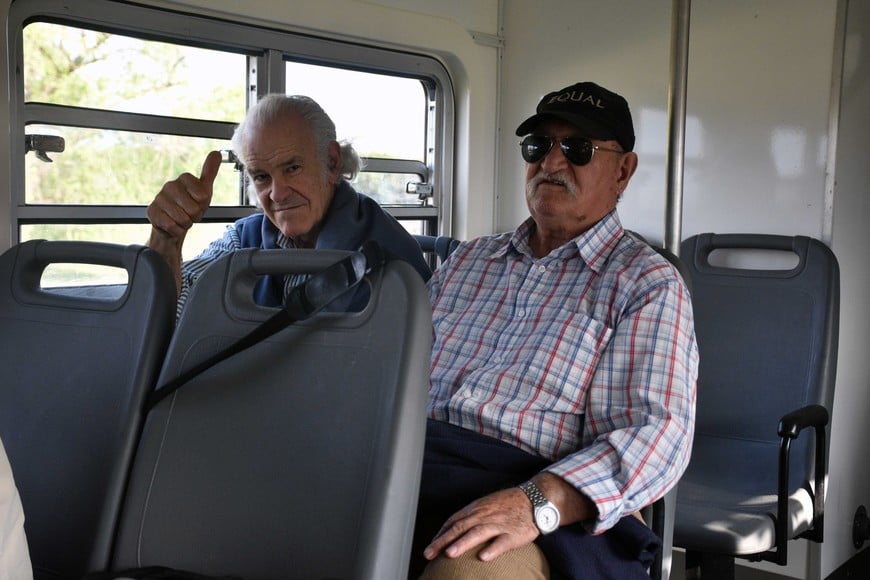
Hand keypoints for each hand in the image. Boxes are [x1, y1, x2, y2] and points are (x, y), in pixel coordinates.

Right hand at [147, 150, 221, 240]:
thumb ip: (210, 172)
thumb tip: (216, 152)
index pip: (202, 196)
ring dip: (185, 223)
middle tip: (189, 213)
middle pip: (193, 208)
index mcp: (184, 178)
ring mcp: (159, 198)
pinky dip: (176, 230)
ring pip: (182, 218)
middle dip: (195, 216)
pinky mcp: (152, 211)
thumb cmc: (191, 205)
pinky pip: (172, 226)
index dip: (203, 204)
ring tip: (181, 218)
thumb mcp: (204, 190)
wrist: (175, 223)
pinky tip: (172, 224)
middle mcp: (170, 185)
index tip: (198, 203)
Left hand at [422, 486, 538, 562]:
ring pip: (477, 533)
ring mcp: (498, 524)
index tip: (430, 547)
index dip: (440, 534)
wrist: (534, 499)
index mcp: (476, 509)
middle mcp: (484, 515)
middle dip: (443, 541)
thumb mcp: (485, 505)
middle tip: (429, 553)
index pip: (453, 521)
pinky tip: (483, 557)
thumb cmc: (507, 505)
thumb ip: (470, 517)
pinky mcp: (513, 533)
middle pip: (460, 527)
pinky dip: (492, 549)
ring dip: (462, 543)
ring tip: (449, 554)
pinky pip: (501, 542)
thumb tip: (452, 531)